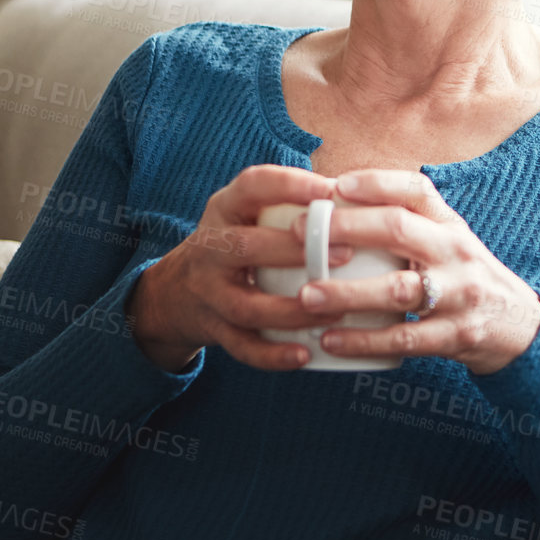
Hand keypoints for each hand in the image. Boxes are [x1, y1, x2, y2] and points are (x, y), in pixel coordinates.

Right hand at [128, 165, 355, 371]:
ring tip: (336, 312)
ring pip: (246, 305)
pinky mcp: (213, 329)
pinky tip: (304, 354)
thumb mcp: (247, 212)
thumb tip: (364, 195)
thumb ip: (290, 202)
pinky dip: (272, 354)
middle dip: (294, 251)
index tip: (330, 190)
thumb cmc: (236, 244)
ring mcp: (209, 292)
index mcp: (225, 209)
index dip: (289, 185)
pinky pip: (242, 346)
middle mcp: (210, 248)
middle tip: (345, 254)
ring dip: (292, 312)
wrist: (176, 293)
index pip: (251, 185)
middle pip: (245, 246)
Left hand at [296, 169, 539, 375]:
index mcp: (450, 224)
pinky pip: (404, 338)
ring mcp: (458, 294)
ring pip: (397, 289)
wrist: (516, 326)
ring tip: (306, 295)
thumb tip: (335, 203)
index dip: (376, 183)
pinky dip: (363, 340)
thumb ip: (406, 223)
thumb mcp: (446, 241)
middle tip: (298, 234)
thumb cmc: (461, 276)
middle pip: (398, 229)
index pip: (416, 190)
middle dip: (345, 228)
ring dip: (347, 292)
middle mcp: (456, 252)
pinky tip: (329, 340)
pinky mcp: (455, 336)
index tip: (336, 185)